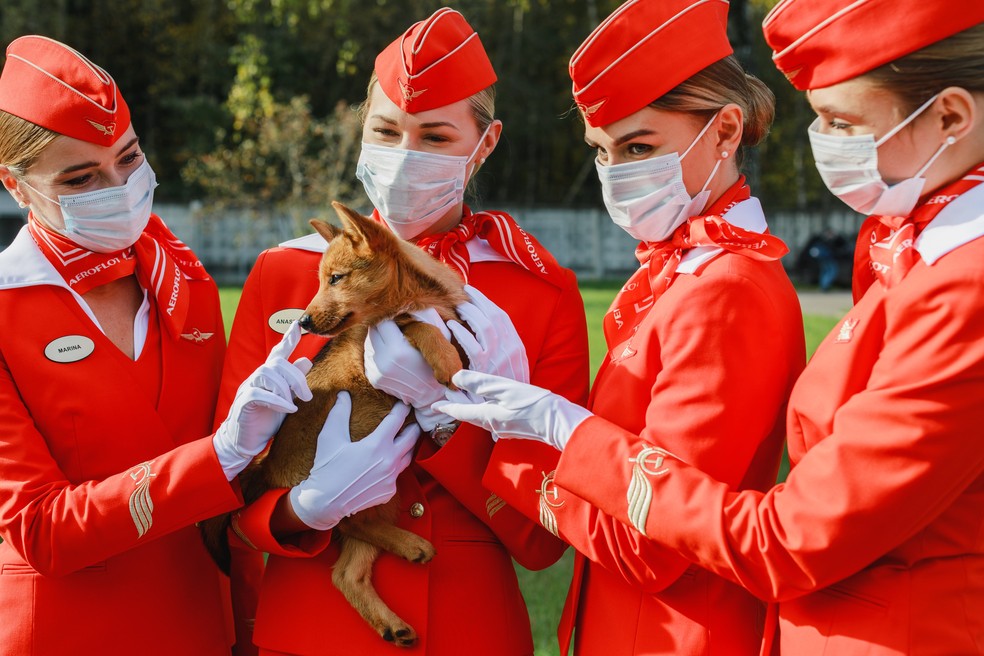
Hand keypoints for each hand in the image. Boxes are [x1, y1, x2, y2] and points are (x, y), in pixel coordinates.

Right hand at [213, 322, 313, 479]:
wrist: (244, 443)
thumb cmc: (266, 421)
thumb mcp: (285, 399)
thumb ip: (294, 382)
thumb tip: (307, 361)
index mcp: (269, 376)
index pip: (278, 352)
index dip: (288, 339)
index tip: (298, 325)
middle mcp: (257, 377)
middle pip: (278, 363)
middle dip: (296, 377)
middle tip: (307, 396)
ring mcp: (248, 388)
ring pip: (268, 373)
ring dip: (286, 389)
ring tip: (294, 405)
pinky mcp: (243, 402)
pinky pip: (260, 393)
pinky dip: (277, 401)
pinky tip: (288, 410)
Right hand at [288, 392, 419, 530]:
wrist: (324, 502)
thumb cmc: (326, 467)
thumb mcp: (330, 437)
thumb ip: (339, 413)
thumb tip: (344, 395)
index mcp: (377, 445)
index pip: (397, 420)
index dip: (402, 409)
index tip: (405, 403)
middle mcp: (389, 461)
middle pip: (412, 438)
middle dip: (413, 427)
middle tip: (412, 420)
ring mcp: (391, 478)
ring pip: (408, 457)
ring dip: (407, 446)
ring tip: (405, 439)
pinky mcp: (389, 491)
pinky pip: (397, 475)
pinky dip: (394, 467)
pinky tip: (387, 464)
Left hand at [364, 309, 455, 430]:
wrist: (432, 394)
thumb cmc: (435, 360)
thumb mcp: (434, 337)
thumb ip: (420, 317)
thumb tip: (408, 300)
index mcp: (398, 350)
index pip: (383, 321)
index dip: (391, 317)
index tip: (399, 317)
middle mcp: (383, 362)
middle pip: (373, 331)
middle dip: (383, 327)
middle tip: (396, 328)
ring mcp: (377, 372)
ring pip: (368, 343)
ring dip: (379, 339)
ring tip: (395, 342)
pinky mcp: (373, 379)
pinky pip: (369, 356)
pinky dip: (377, 352)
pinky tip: (390, 354)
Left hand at [433, 370, 591, 451]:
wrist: (560, 423)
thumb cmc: (535, 403)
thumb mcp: (506, 388)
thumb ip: (480, 383)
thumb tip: (456, 378)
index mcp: (488, 416)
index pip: (460, 411)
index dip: (446, 407)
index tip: (433, 405)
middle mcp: (493, 426)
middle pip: (470, 416)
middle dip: (457, 408)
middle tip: (445, 401)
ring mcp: (505, 430)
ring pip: (482, 418)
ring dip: (471, 410)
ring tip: (465, 401)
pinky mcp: (515, 429)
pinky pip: (494, 420)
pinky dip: (486, 412)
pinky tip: (491, 407)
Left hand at [448, 285, 528, 382]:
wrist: (525, 411)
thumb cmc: (513, 389)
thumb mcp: (514, 364)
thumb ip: (503, 346)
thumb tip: (489, 328)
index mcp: (516, 345)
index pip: (501, 316)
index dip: (485, 301)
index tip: (472, 292)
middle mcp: (509, 348)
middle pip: (493, 315)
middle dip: (476, 300)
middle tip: (461, 292)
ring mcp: (498, 358)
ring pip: (485, 326)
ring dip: (469, 313)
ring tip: (457, 306)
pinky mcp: (486, 371)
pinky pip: (473, 347)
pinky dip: (462, 333)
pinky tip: (452, 326)